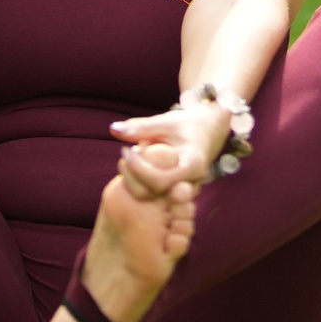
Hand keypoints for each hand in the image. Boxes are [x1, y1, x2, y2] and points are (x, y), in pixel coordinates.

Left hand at [109, 102, 231, 197]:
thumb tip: (113, 129)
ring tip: (132, 160)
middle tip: (125, 156)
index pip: (160, 181)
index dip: (138, 169)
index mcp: (192, 166)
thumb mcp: (165, 122)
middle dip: (132, 177)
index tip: (127, 150)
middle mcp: (191, 183)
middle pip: (154, 194)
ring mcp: (185, 191)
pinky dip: (141, 183)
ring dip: (135, 182)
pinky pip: (155, 196)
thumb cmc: (186, 125)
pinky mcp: (176, 194)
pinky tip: (137, 167)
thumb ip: (141, 127)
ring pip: (152, 199)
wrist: (206, 132)